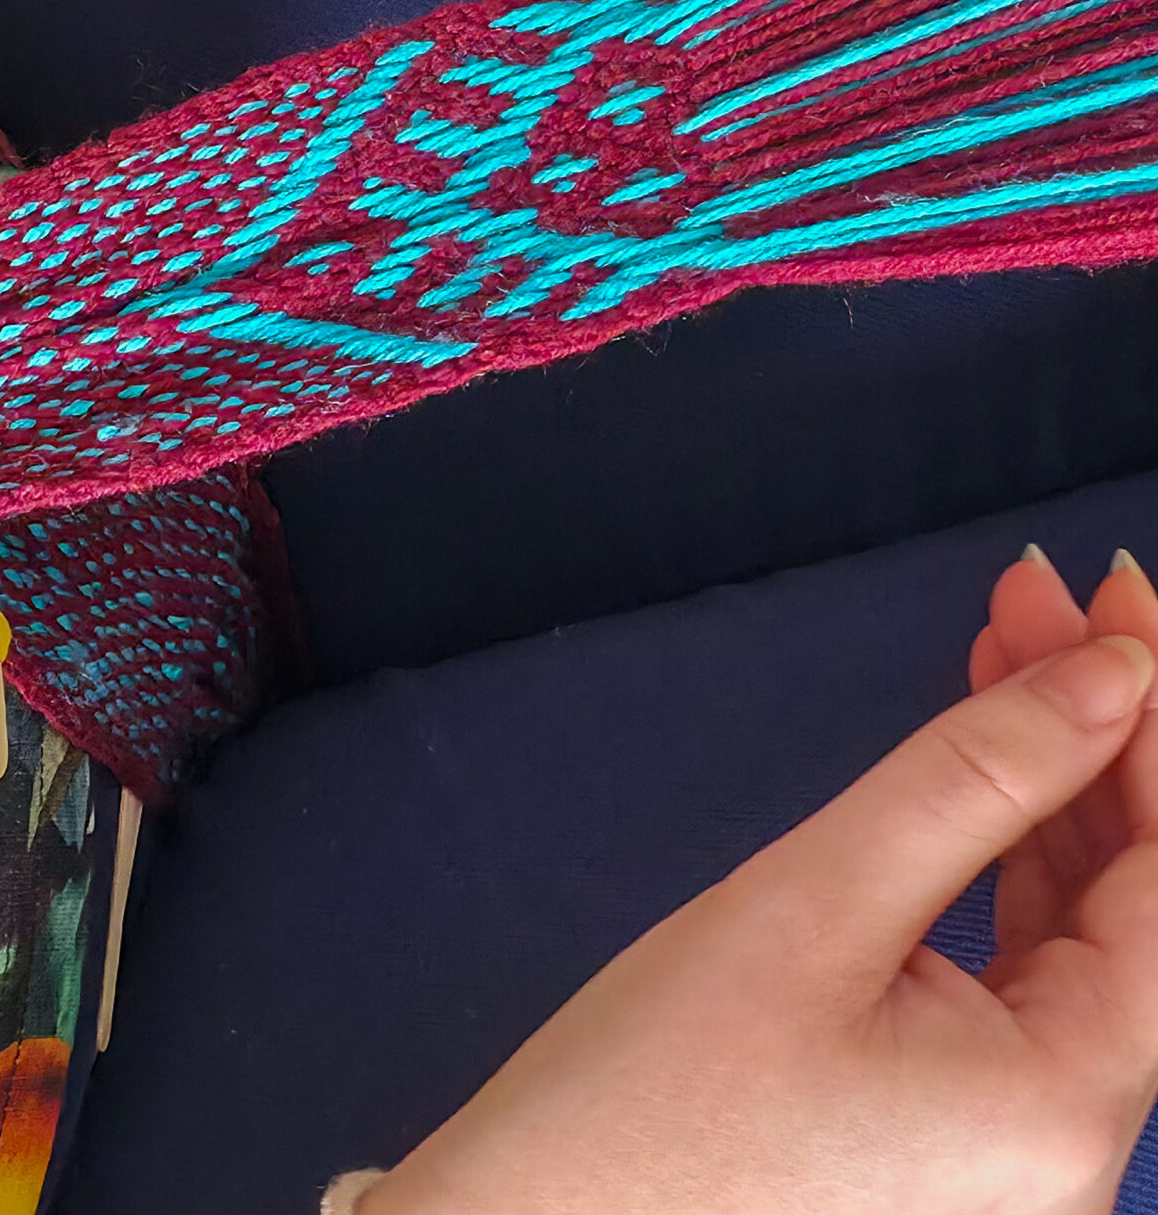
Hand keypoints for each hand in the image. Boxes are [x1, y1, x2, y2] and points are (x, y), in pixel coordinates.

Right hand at [365, 550, 1157, 1214]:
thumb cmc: (646, 1107)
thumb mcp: (816, 903)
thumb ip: (979, 777)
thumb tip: (1111, 677)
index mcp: (1066, 1109)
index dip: (1153, 721)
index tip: (1116, 595)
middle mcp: (1072, 1156)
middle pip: (1133, 901)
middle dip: (1096, 731)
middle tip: (1049, 595)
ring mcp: (1019, 1158)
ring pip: (1080, 931)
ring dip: (1052, 783)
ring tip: (1008, 643)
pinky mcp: (964, 1147)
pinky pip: (1024, 979)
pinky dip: (1010, 862)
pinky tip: (986, 764)